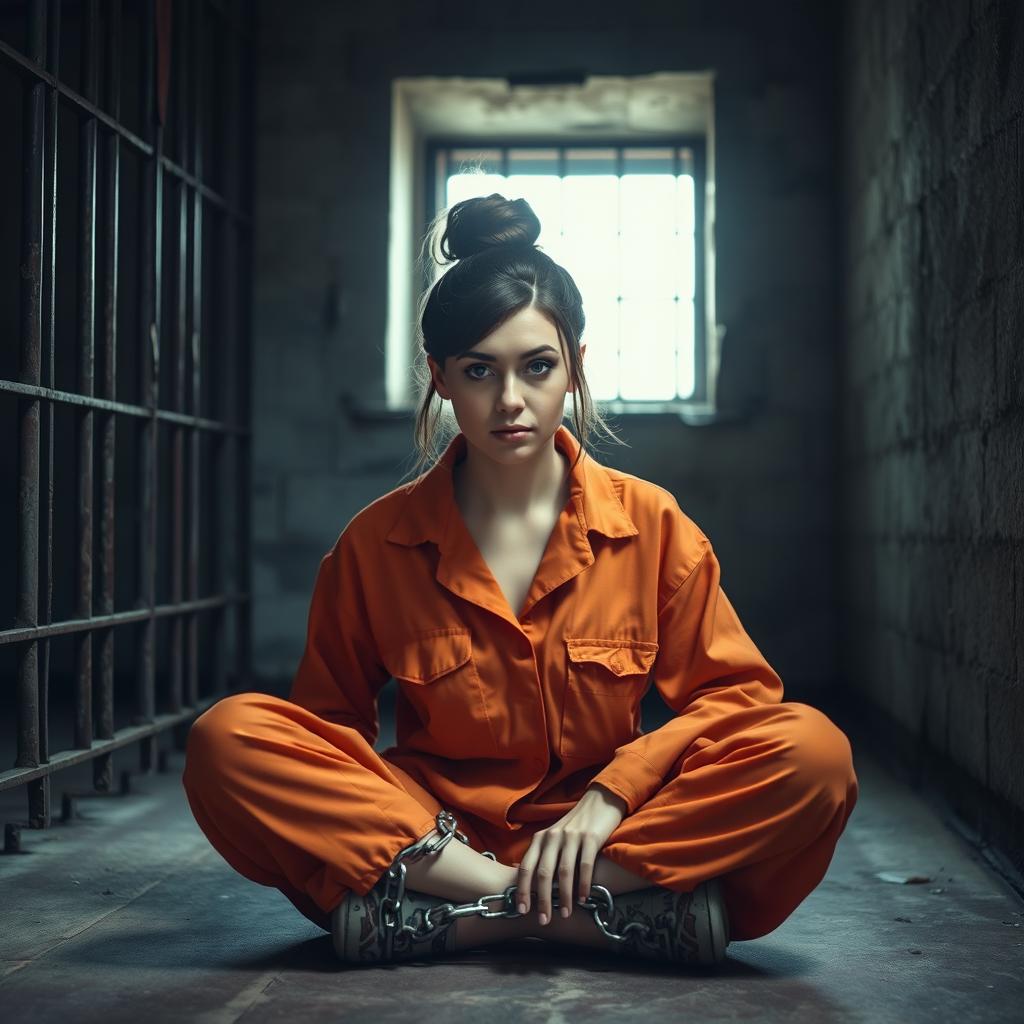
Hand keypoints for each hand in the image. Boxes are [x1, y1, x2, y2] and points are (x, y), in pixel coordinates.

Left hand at [515, 783, 626, 925]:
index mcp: (541, 838)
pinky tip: (583, 898)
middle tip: (544, 919)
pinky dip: (583, 884)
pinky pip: (585, 865)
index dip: (522, 889)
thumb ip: (542, 854)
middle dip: (542, 899)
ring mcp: (571, 836)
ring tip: (564, 913)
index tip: (522, 909)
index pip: (526, 866)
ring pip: (564, 872)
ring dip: (564, 896)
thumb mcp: (554, 837)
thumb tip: (527, 879)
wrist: (599, 801)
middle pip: (544, 873)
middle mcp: (553, 836)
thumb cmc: (575, 825)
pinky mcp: (590, 837)